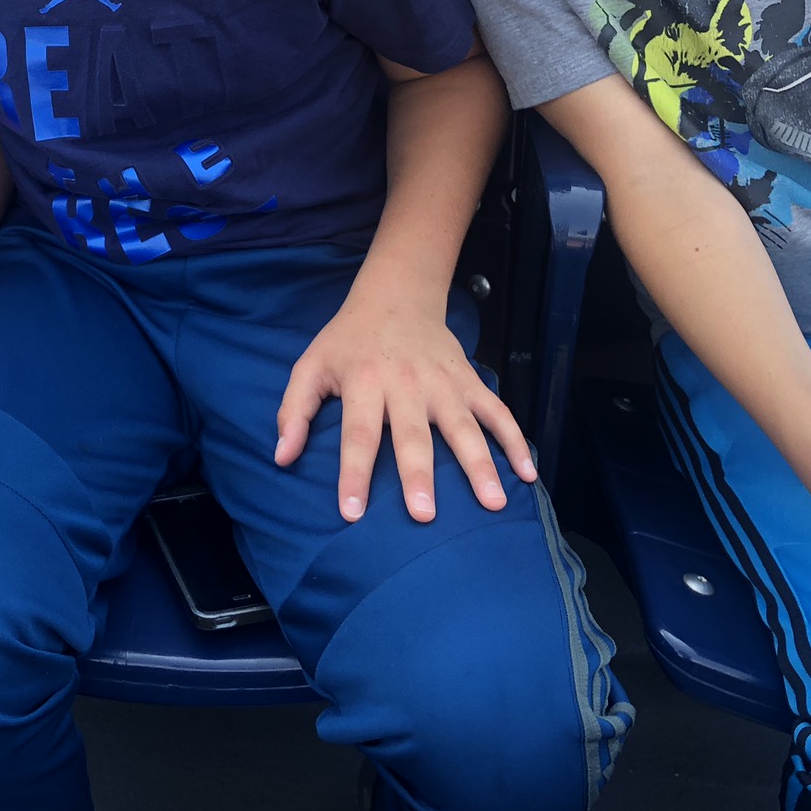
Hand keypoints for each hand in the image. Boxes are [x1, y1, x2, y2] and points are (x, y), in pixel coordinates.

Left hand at [274, 291, 534, 522]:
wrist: (396, 296)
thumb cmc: (348, 342)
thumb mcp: (311, 366)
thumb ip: (293, 411)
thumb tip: (282, 457)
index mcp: (364, 382)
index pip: (357, 433)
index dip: (353, 473)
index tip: (352, 512)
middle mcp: (406, 384)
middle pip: (413, 434)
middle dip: (419, 474)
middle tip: (424, 514)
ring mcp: (443, 383)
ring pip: (464, 426)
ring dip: (479, 464)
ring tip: (493, 503)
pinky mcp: (469, 381)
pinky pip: (497, 412)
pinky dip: (515, 440)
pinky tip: (528, 474)